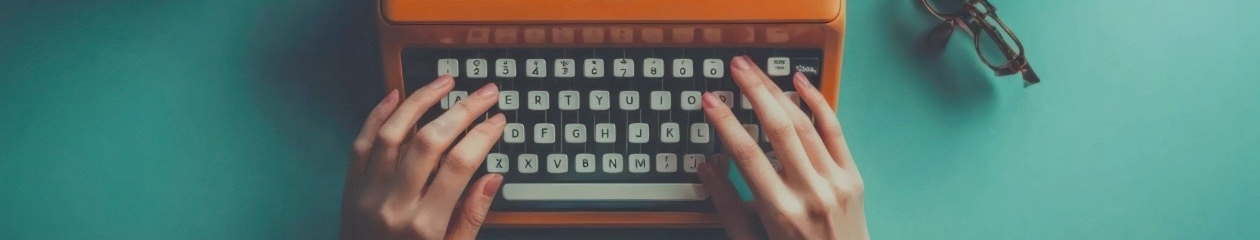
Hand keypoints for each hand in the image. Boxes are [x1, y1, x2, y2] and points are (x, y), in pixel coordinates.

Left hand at [340, 75, 505, 239]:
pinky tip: (396, 96)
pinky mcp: (350, 191)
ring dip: (420, 101)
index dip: (483, 136)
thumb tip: (493, 177)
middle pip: (430, 141)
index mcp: (425, 226)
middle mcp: (394, 206)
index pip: (460, 165)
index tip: (499, 121)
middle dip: (462, 110)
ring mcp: (368, 195)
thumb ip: (471, 217)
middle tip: (485, 93)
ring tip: (445, 83)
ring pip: (393, 133)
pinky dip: (378, 116)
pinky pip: (362, 143)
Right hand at [698, 56, 868, 239]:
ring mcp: (836, 183)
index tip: (710, 101)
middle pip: (778, 129)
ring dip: (780, 92)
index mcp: (781, 212)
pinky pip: (835, 131)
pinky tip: (801, 83)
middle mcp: (811, 193)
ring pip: (805, 124)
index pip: (746, 155)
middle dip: (755, 92)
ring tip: (759, 71)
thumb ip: (728, 205)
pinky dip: (818, 103)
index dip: (725, 123)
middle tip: (737, 68)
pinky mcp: (853, 178)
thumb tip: (706, 169)